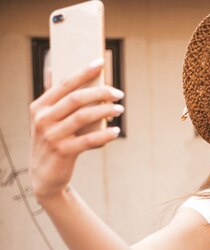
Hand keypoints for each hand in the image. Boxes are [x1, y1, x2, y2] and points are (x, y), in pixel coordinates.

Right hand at [29, 59, 123, 201]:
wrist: (45, 176)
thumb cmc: (53, 142)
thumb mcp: (47, 120)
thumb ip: (55, 99)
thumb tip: (56, 69)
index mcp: (39, 106)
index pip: (64, 84)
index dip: (84, 72)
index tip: (101, 63)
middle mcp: (43, 119)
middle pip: (76, 99)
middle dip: (101, 93)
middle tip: (119, 94)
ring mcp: (52, 136)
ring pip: (84, 117)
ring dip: (105, 111)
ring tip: (120, 109)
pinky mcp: (64, 151)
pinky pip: (89, 140)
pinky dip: (105, 135)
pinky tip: (116, 132)